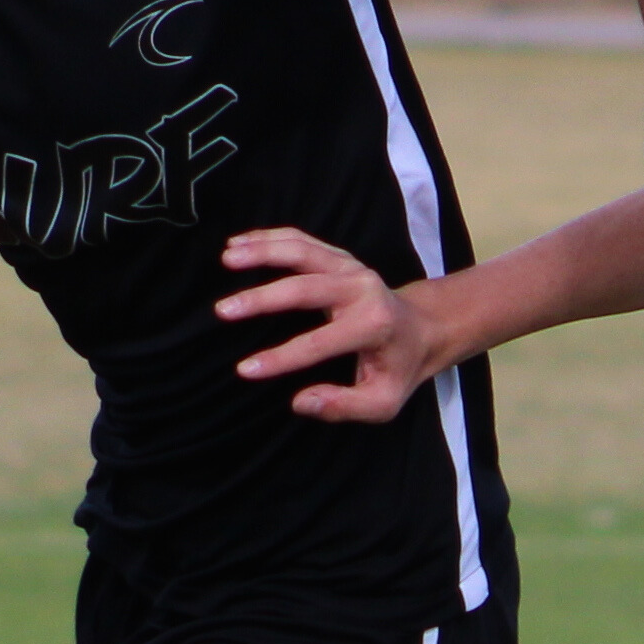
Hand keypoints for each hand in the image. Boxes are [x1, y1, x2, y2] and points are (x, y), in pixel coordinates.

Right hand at [219, 226, 443, 422]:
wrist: (421, 327)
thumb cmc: (397, 367)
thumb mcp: (383, 401)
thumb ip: (344, 406)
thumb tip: (301, 402)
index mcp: (373, 325)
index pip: (319, 344)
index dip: (280, 358)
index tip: (244, 370)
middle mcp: (363, 288)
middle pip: (304, 289)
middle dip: (261, 299)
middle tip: (223, 311)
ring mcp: (351, 266)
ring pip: (301, 251)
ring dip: (262, 251)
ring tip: (226, 258)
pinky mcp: (339, 256)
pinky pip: (301, 240)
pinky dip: (268, 237)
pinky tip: (239, 244)